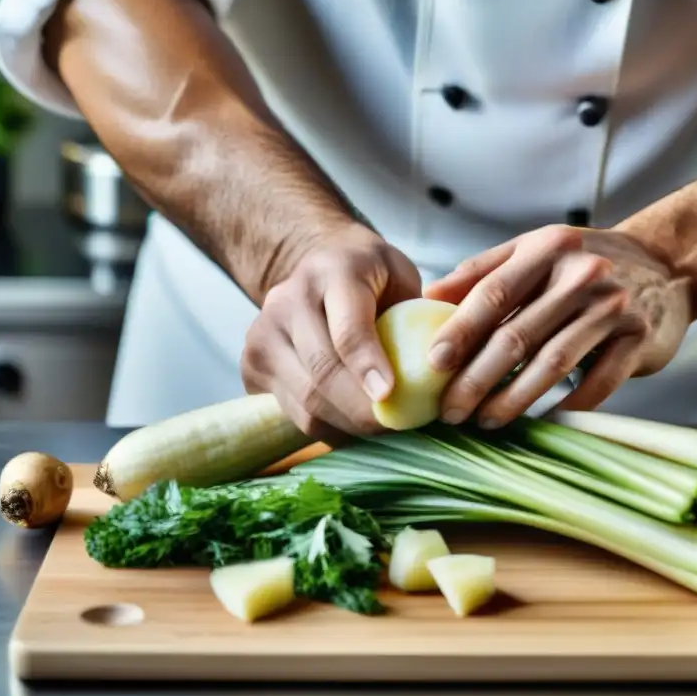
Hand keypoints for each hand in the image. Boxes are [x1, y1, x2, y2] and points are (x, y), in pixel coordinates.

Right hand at [240, 223, 422, 435]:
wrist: (317, 265)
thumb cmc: (372, 276)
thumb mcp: (401, 276)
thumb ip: (418, 314)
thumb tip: (445, 368)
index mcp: (332, 271)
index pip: (347, 329)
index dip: (368, 366)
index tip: (391, 397)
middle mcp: (287, 300)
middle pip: (322, 372)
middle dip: (363, 410)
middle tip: (399, 426)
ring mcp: (262, 334)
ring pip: (305, 402)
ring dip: (348, 427)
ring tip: (383, 430)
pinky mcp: (251, 366)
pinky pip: (293, 414)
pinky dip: (329, 430)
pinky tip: (356, 428)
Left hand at [423, 224, 690, 428]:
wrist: (666, 266)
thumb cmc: (582, 265)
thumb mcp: (534, 252)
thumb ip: (483, 271)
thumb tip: (427, 297)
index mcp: (546, 249)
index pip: (492, 294)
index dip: (460, 331)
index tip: (432, 365)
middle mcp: (580, 274)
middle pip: (516, 336)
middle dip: (477, 379)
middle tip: (450, 410)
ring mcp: (613, 307)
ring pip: (551, 363)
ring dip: (513, 399)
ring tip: (484, 421)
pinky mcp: (638, 339)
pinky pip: (597, 383)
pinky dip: (566, 406)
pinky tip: (539, 420)